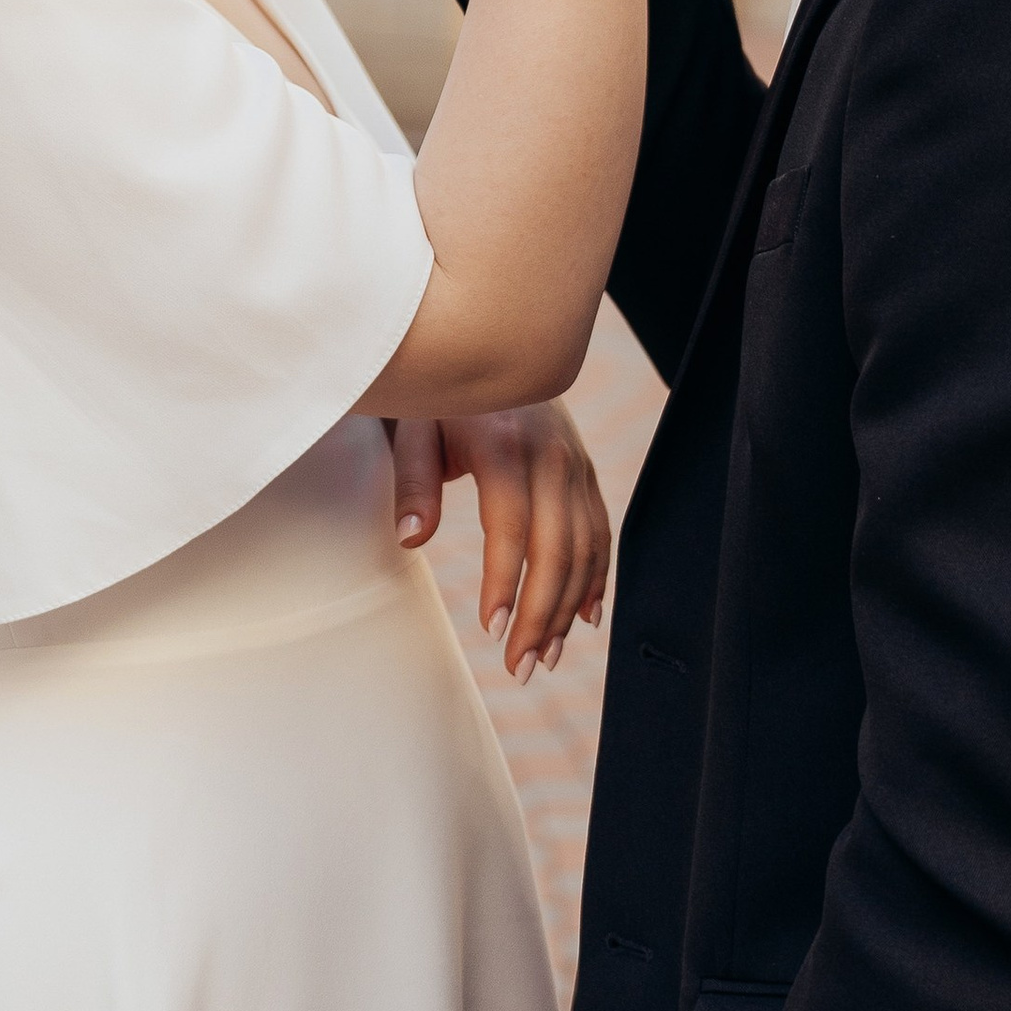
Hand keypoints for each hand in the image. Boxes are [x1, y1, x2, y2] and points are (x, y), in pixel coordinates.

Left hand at [388, 403, 608, 674]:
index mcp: (504, 444)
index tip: (492, 628)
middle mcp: (551, 455)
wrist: (490, 344)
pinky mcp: (585, 470)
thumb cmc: (439, 394)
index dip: (505, 583)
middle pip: (557, 548)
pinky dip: (597, 577)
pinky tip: (584, 617)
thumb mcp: (414, 425)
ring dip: (567, 608)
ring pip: (584, 548)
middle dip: (540, 614)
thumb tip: (411, 539)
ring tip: (545, 657)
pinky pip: (599, 530)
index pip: (512, 528)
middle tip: (520, 666)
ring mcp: (575, 462)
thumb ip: (414, 483)